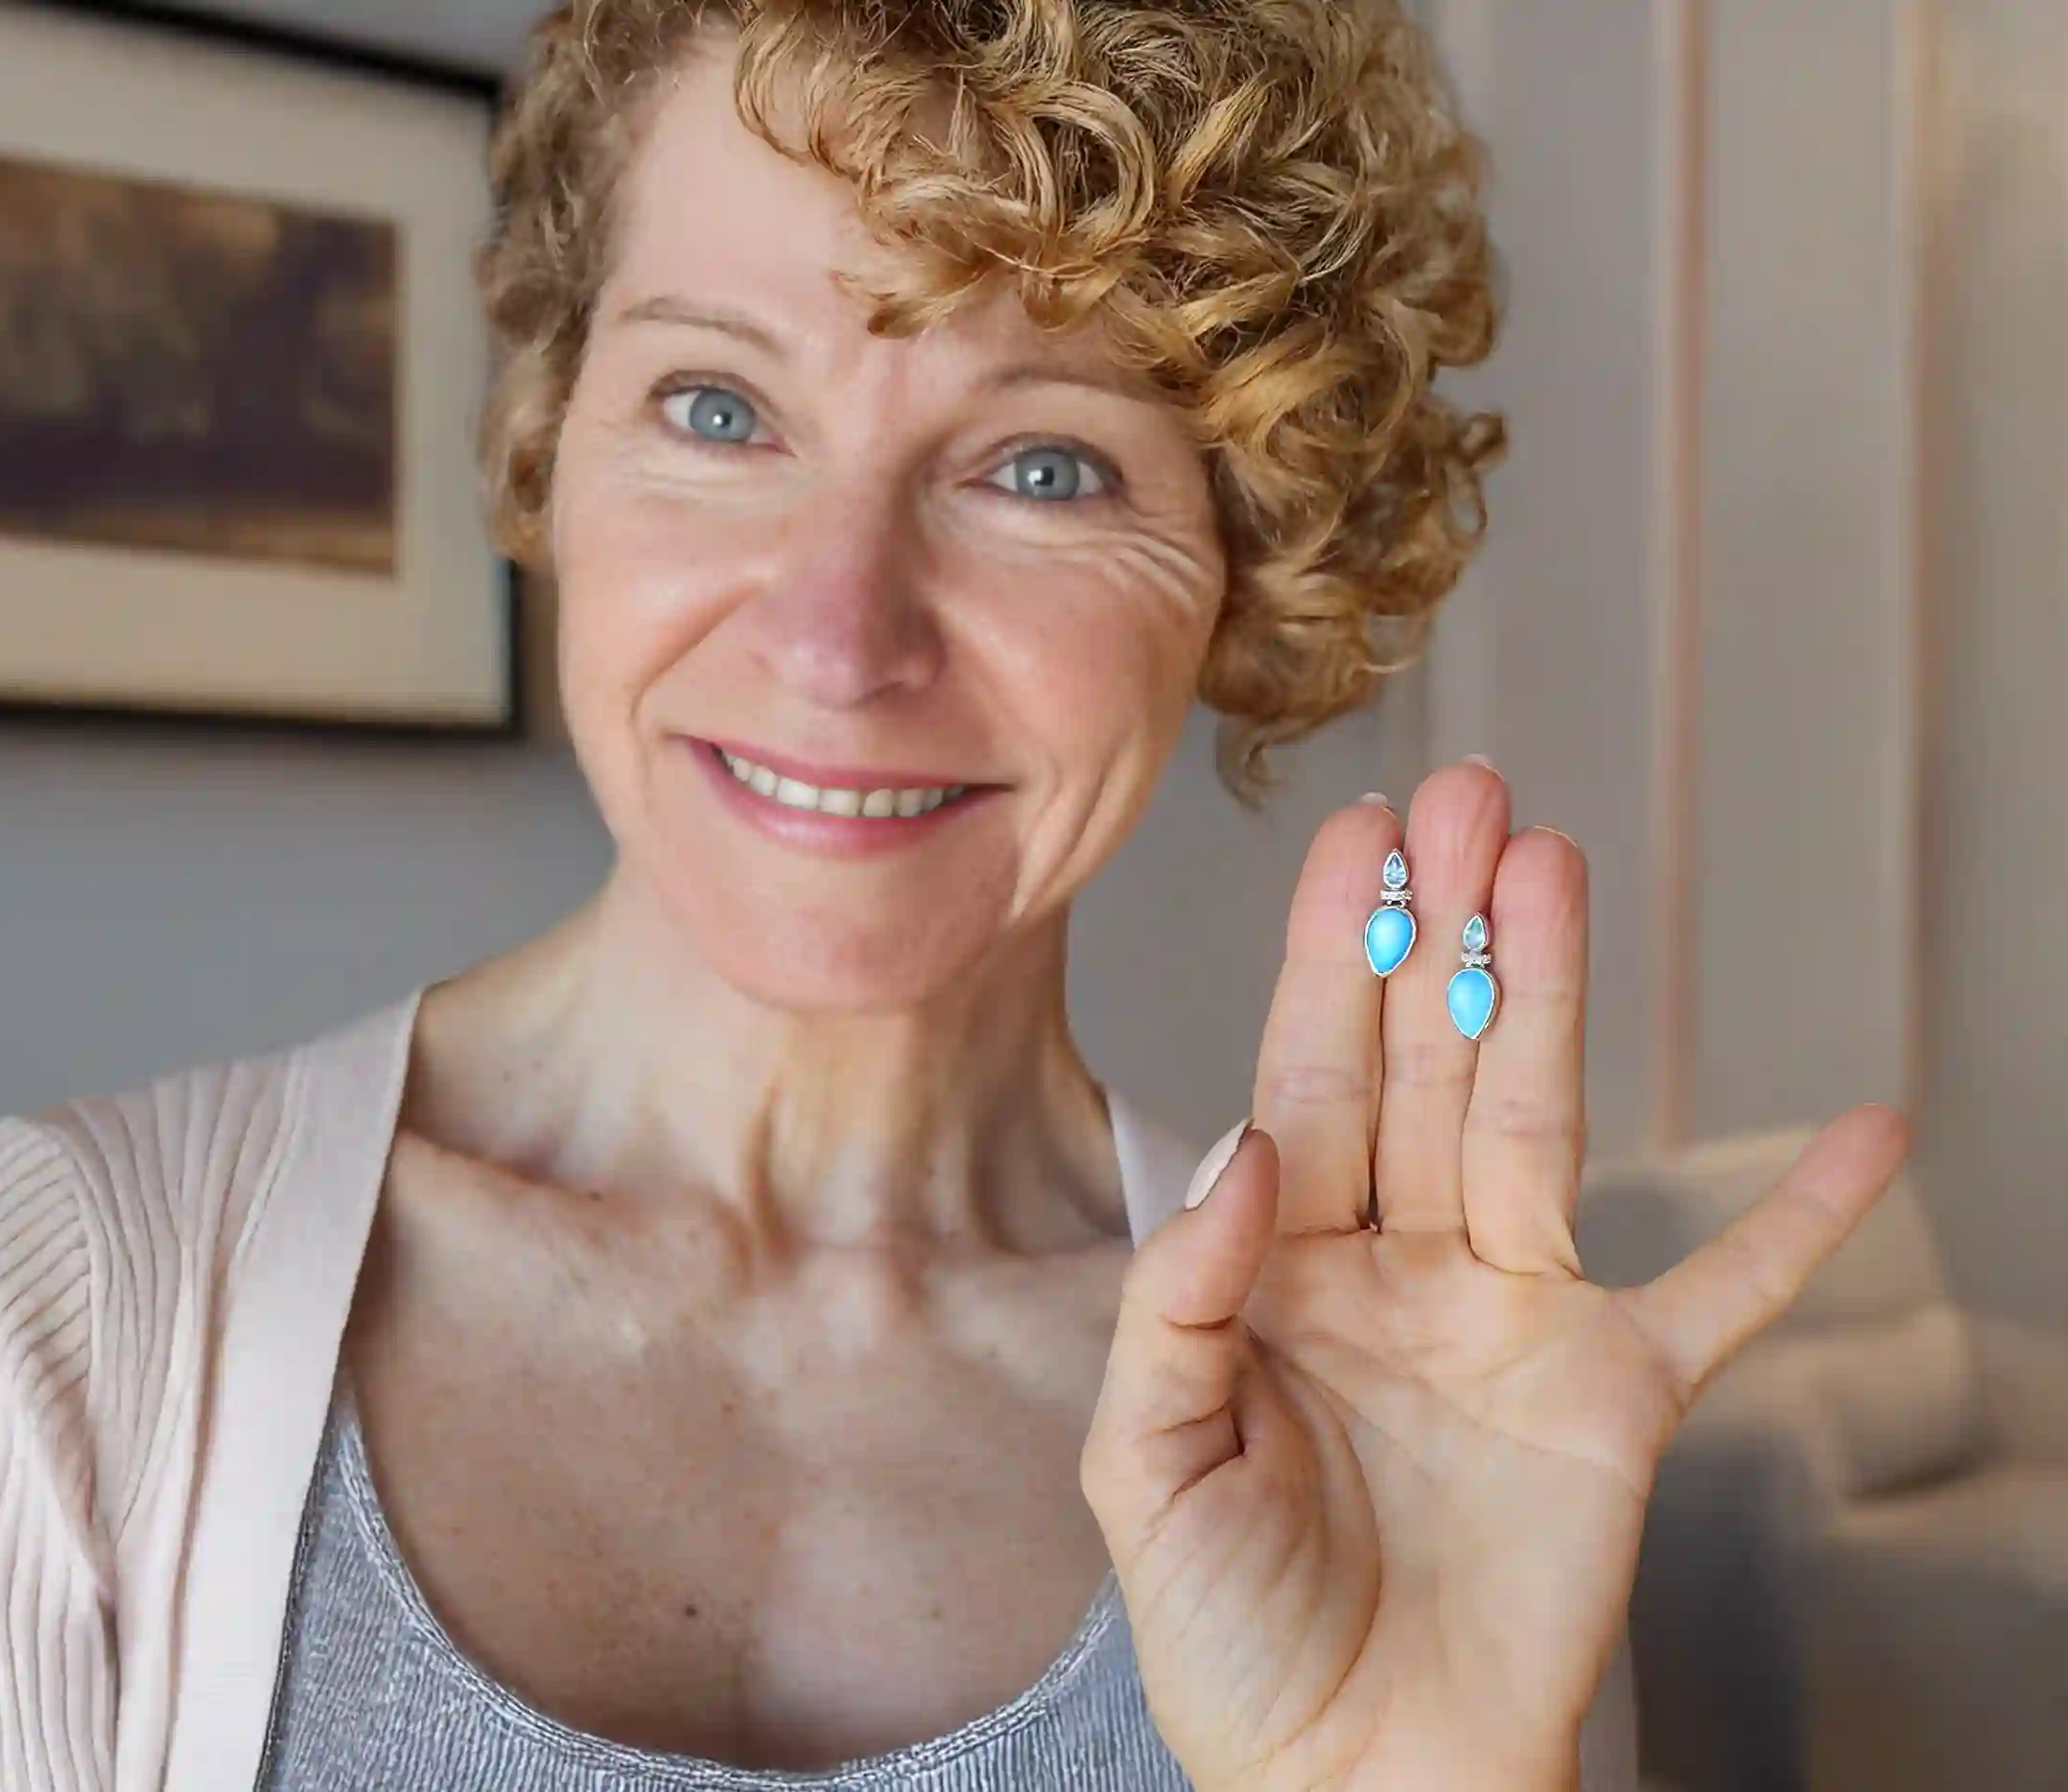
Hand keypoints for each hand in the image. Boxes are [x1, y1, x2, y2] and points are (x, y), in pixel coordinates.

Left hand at [1078, 762, 1908, 1791]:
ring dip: (1549, 997)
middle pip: (1425, 1065)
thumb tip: (1242, 1153)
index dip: (1325, 958)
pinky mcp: (1611, 1396)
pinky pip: (1725, 1291)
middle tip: (1472, 798)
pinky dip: (1798, 1220)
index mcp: (1276, 1267)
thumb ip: (1175, 1303)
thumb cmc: (1227, 1636)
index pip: (1303, 1077)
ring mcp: (1509, 1317)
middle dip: (1441, 933)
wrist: (1349, 1778)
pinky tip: (1866, 1135)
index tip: (1356, 839)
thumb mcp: (1145, 1467)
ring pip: (1534, 1122)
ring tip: (1558, 868)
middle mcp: (1395, 1265)